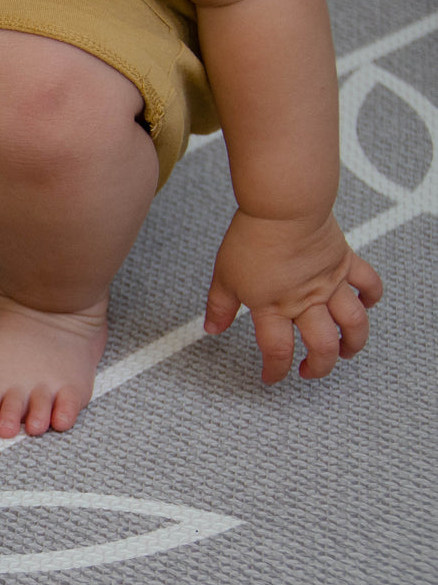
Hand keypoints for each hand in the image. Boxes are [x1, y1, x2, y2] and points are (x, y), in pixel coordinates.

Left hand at [204, 210, 382, 382]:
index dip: (275, 370)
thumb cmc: (253, 237)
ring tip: (347, 351)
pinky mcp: (345, 262)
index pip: (277, 350)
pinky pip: (368, 283)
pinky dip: (372, 297)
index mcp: (273, 306)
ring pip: (352, 323)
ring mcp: (329, 283)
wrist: (283, 208)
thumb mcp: (224, 276)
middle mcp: (305, 300)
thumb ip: (220, 306)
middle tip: (311, 371)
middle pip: (322, 346)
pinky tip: (367, 305)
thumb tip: (212, 328)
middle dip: (319, 366)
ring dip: (353, 342)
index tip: (271, 377)